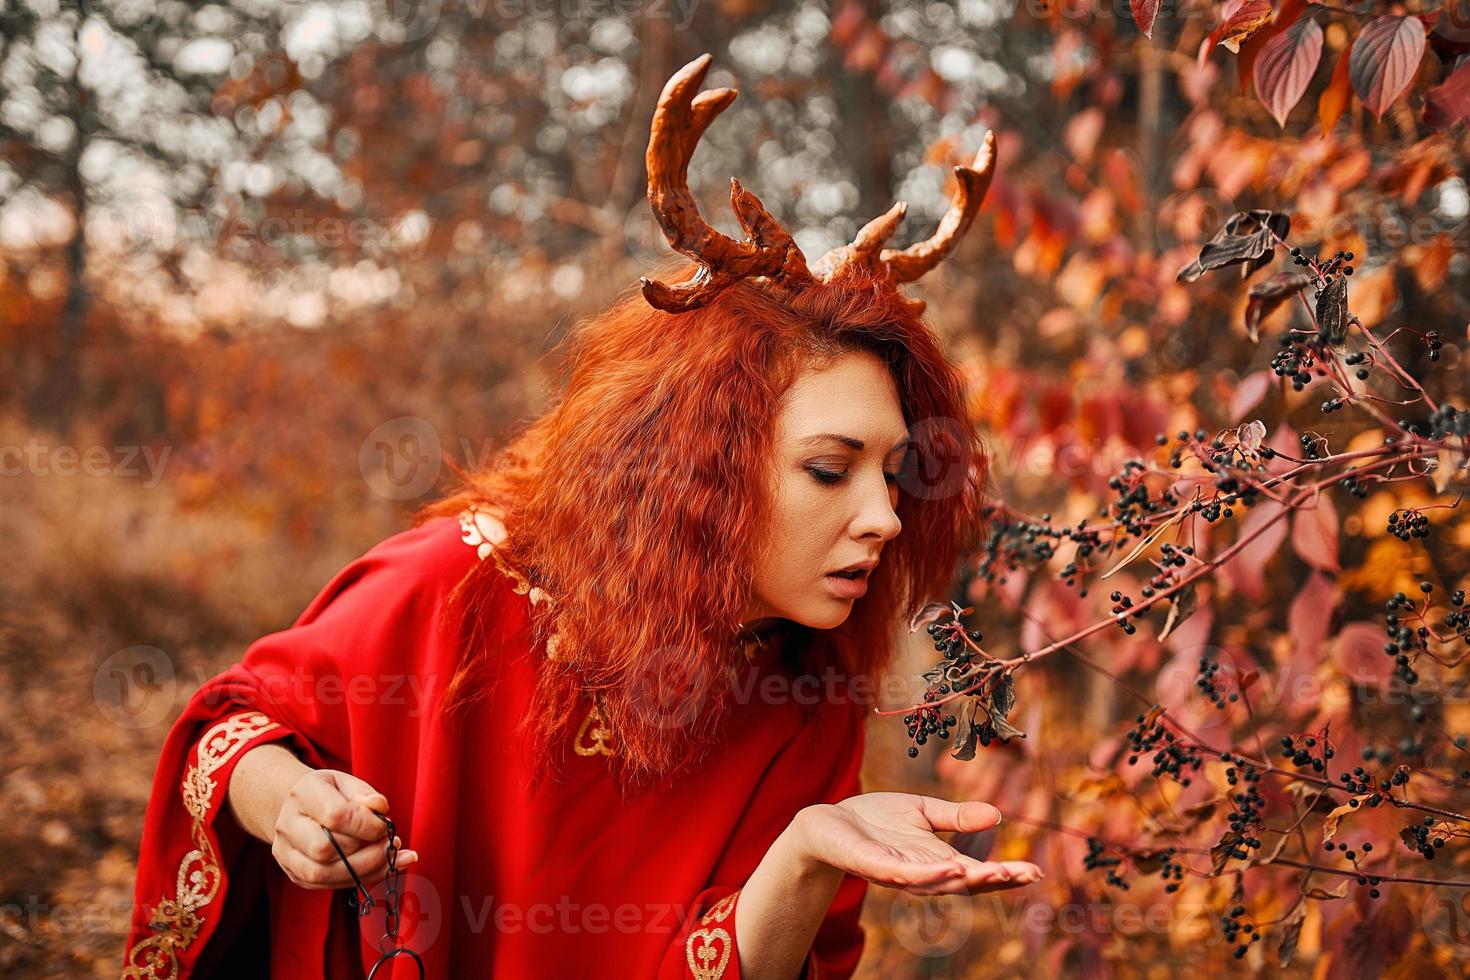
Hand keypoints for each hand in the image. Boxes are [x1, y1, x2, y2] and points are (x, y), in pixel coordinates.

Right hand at [270, 768, 417, 889]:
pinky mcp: (295, 873)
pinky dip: (359, 879)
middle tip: (390, 843)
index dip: (367, 825)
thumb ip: (364, 793)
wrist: (298, 807)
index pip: (335, 815)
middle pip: (324, 849)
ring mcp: (286, 853)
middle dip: (365, 851)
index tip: (386, 825)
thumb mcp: (346, 782)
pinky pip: (326, 885)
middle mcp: (287, 825)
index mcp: (303, 795)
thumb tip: (379, 807)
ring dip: (364, 870)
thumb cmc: (328, 793)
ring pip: (322, 874)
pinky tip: (381, 868)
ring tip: (388, 857)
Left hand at [791, 792, 1041, 895]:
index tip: (1036, 873)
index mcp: (938, 861)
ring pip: (937, 883)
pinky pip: (903, 874)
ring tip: (996, 873)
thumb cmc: (878, 820)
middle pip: (965, 884)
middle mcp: (923, 873)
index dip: (1006, 875)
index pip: (978, 872)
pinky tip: (948, 868)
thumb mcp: (924, 811)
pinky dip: (927, 874)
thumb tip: (997, 814)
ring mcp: (899, 873)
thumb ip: (957, 817)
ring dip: (966, 880)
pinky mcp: (874, 867)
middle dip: (996, 881)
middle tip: (1026, 875)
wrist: (830, 822)